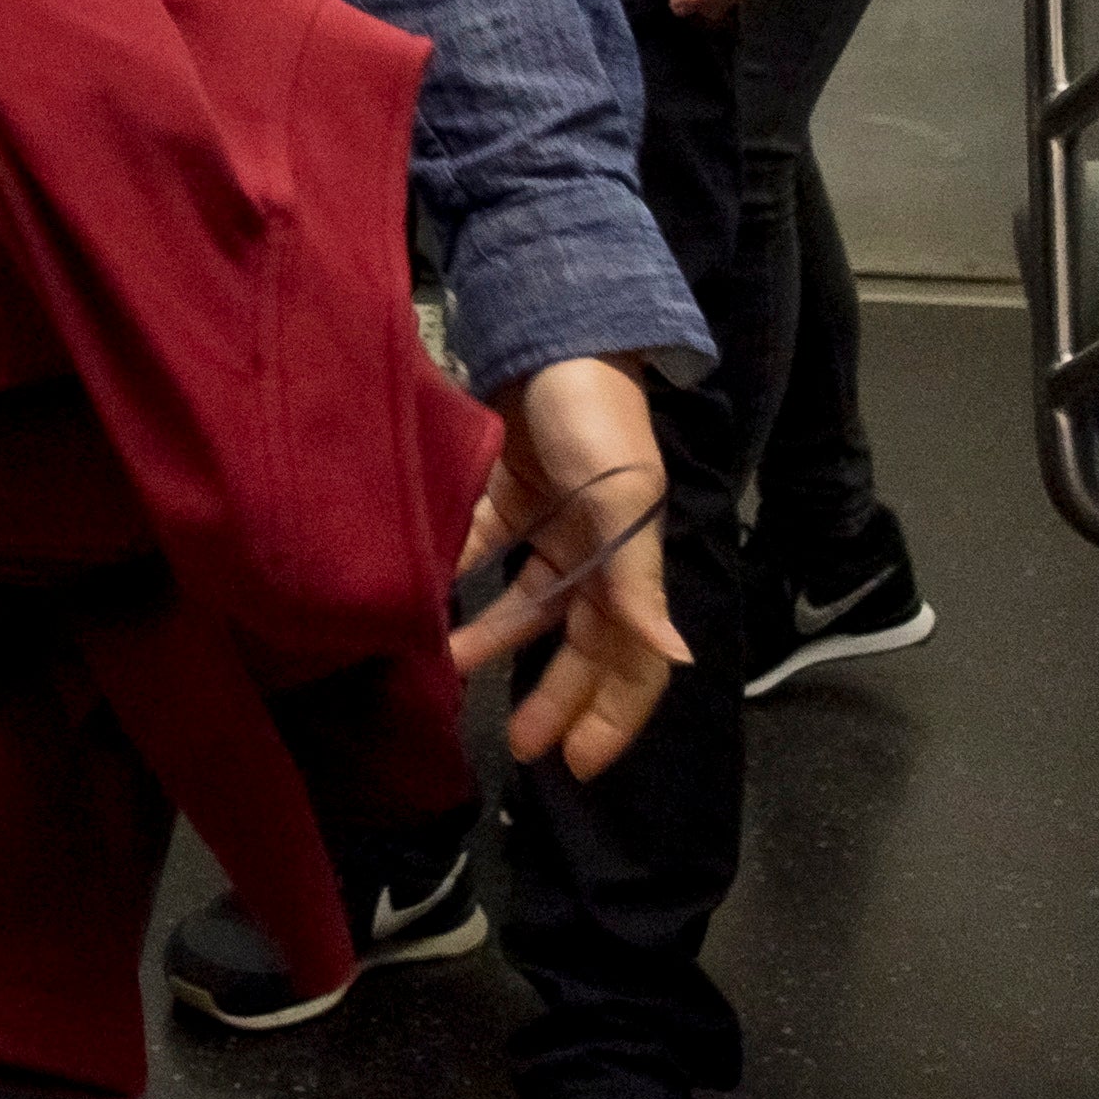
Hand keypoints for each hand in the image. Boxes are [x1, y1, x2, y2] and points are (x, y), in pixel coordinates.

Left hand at [450, 352, 688, 773]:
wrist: (553, 331)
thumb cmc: (598, 416)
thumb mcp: (626, 498)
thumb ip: (637, 582)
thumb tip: (673, 658)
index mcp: (635, 560)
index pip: (633, 660)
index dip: (614, 715)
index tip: (577, 767)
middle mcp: (597, 551)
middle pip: (579, 645)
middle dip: (555, 700)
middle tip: (518, 746)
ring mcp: (551, 524)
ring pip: (526, 606)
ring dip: (495, 644)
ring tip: (453, 673)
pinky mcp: (504, 495)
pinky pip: (482, 550)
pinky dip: (458, 578)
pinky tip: (425, 604)